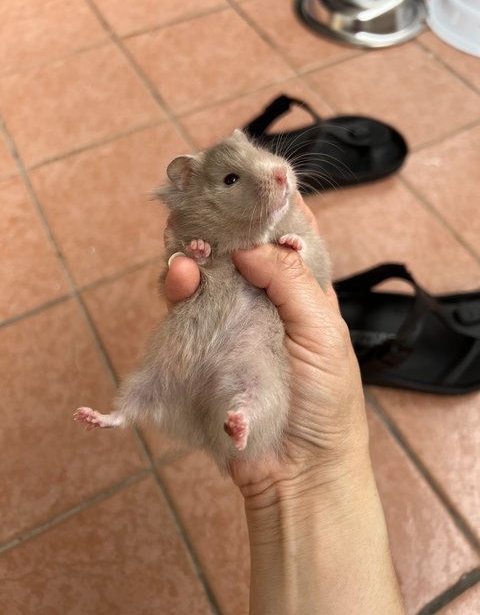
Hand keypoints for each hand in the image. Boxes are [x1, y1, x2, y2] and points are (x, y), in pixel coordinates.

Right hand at [164, 196, 369, 506]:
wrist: (296, 471)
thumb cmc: (325, 404)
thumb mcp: (323, 334)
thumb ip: (290, 283)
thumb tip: (249, 245)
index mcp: (303, 291)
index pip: (286, 235)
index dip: (268, 205)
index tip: (246, 179)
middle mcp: (265, 300)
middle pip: (237, 249)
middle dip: (219, 226)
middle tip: (202, 210)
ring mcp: (231, 323)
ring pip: (205, 274)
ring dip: (194, 254)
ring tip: (188, 256)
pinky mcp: (203, 346)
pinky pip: (184, 309)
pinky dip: (177, 288)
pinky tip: (179, 280)